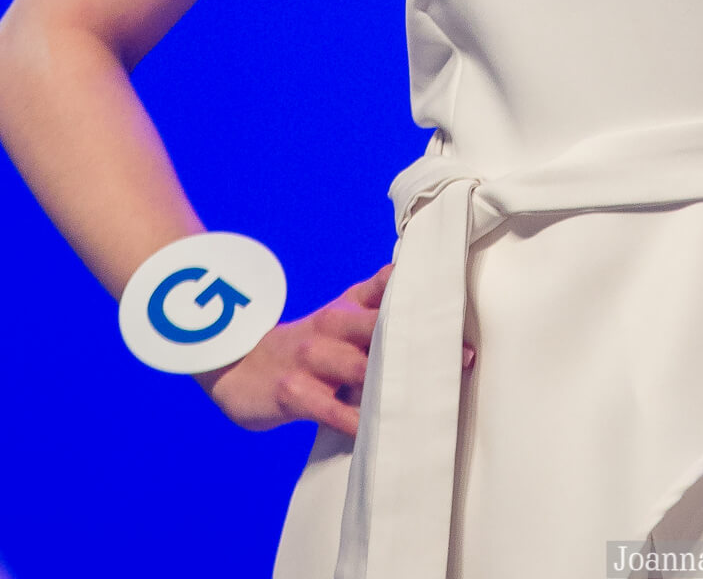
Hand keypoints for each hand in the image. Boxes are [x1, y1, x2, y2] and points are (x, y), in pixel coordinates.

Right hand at [194, 264, 476, 439]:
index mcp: (347, 306)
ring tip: (434, 394)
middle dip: (423, 341)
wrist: (238, 366)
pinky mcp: (293, 393)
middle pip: (382, 327)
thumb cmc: (305, 343)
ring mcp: (311, 359)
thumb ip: (377, 296)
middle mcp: (331, 326)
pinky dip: (358, 421)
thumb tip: (416, 273)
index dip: (425, 297)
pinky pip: (332, 409)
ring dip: (397, 381)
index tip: (463, 311)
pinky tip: (382, 430)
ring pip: (361, 366)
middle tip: (465, 356)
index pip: (389, 292)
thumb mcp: (338, 312)